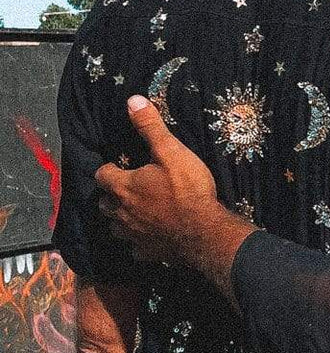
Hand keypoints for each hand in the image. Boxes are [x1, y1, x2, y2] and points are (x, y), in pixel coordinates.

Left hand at [96, 96, 225, 267]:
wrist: (205, 233)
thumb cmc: (188, 191)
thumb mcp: (172, 153)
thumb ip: (151, 128)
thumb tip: (132, 100)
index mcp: (124, 187)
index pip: (102, 175)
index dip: (108, 169)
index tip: (118, 166)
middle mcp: (122, 212)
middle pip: (104, 203)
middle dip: (111, 196)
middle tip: (125, 189)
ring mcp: (133, 235)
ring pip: (115, 227)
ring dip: (120, 219)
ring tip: (132, 213)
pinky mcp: (148, 252)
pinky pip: (135, 248)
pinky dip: (138, 242)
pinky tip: (149, 238)